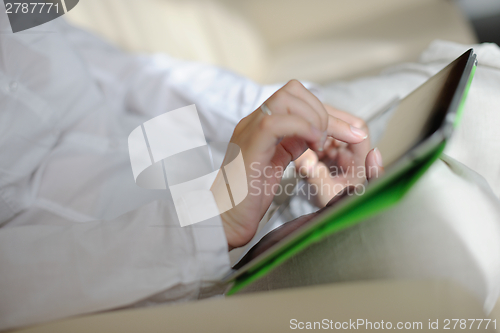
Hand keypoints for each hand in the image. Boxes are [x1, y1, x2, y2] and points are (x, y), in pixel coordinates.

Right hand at [213, 80, 367, 249]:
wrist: (223, 217)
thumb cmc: (247, 197)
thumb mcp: (274, 164)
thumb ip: (290, 146)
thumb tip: (312, 135)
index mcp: (260, 124)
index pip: (295, 98)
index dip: (324, 110)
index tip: (346, 130)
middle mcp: (253, 121)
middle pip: (293, 91)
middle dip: (325, 111)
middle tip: (338, 137)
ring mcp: (249, 129)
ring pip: (286, 98)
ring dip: (316, 118)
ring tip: (322, 144)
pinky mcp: (250, 144)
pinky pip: (277, 121)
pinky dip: (303, 128)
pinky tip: (314, 146)